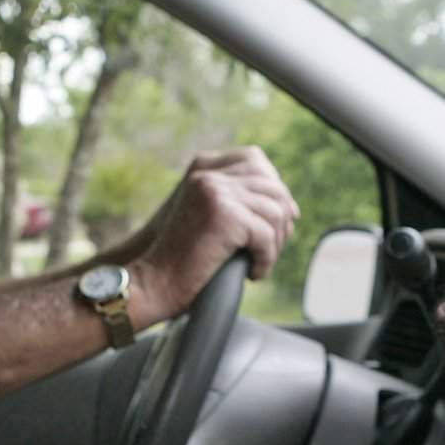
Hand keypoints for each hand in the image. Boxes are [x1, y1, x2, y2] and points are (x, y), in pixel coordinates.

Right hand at [128, 147, 298, 324]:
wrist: (153, 284)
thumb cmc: (183, 261)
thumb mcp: (208, 219)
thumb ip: (236, 201)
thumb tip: (291, 205)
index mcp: (203, 168)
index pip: (255, 159)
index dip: (274, 188)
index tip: (279, 218)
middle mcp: (209, 174)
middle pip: (272, 185)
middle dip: (281, 220)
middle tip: (269, 249)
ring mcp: (216, 192)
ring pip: (275, 212)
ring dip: (274, 244)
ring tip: (258, 264)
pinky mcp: (224, 217)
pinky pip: (266, 235)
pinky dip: (266, 260)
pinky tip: (252, 273)